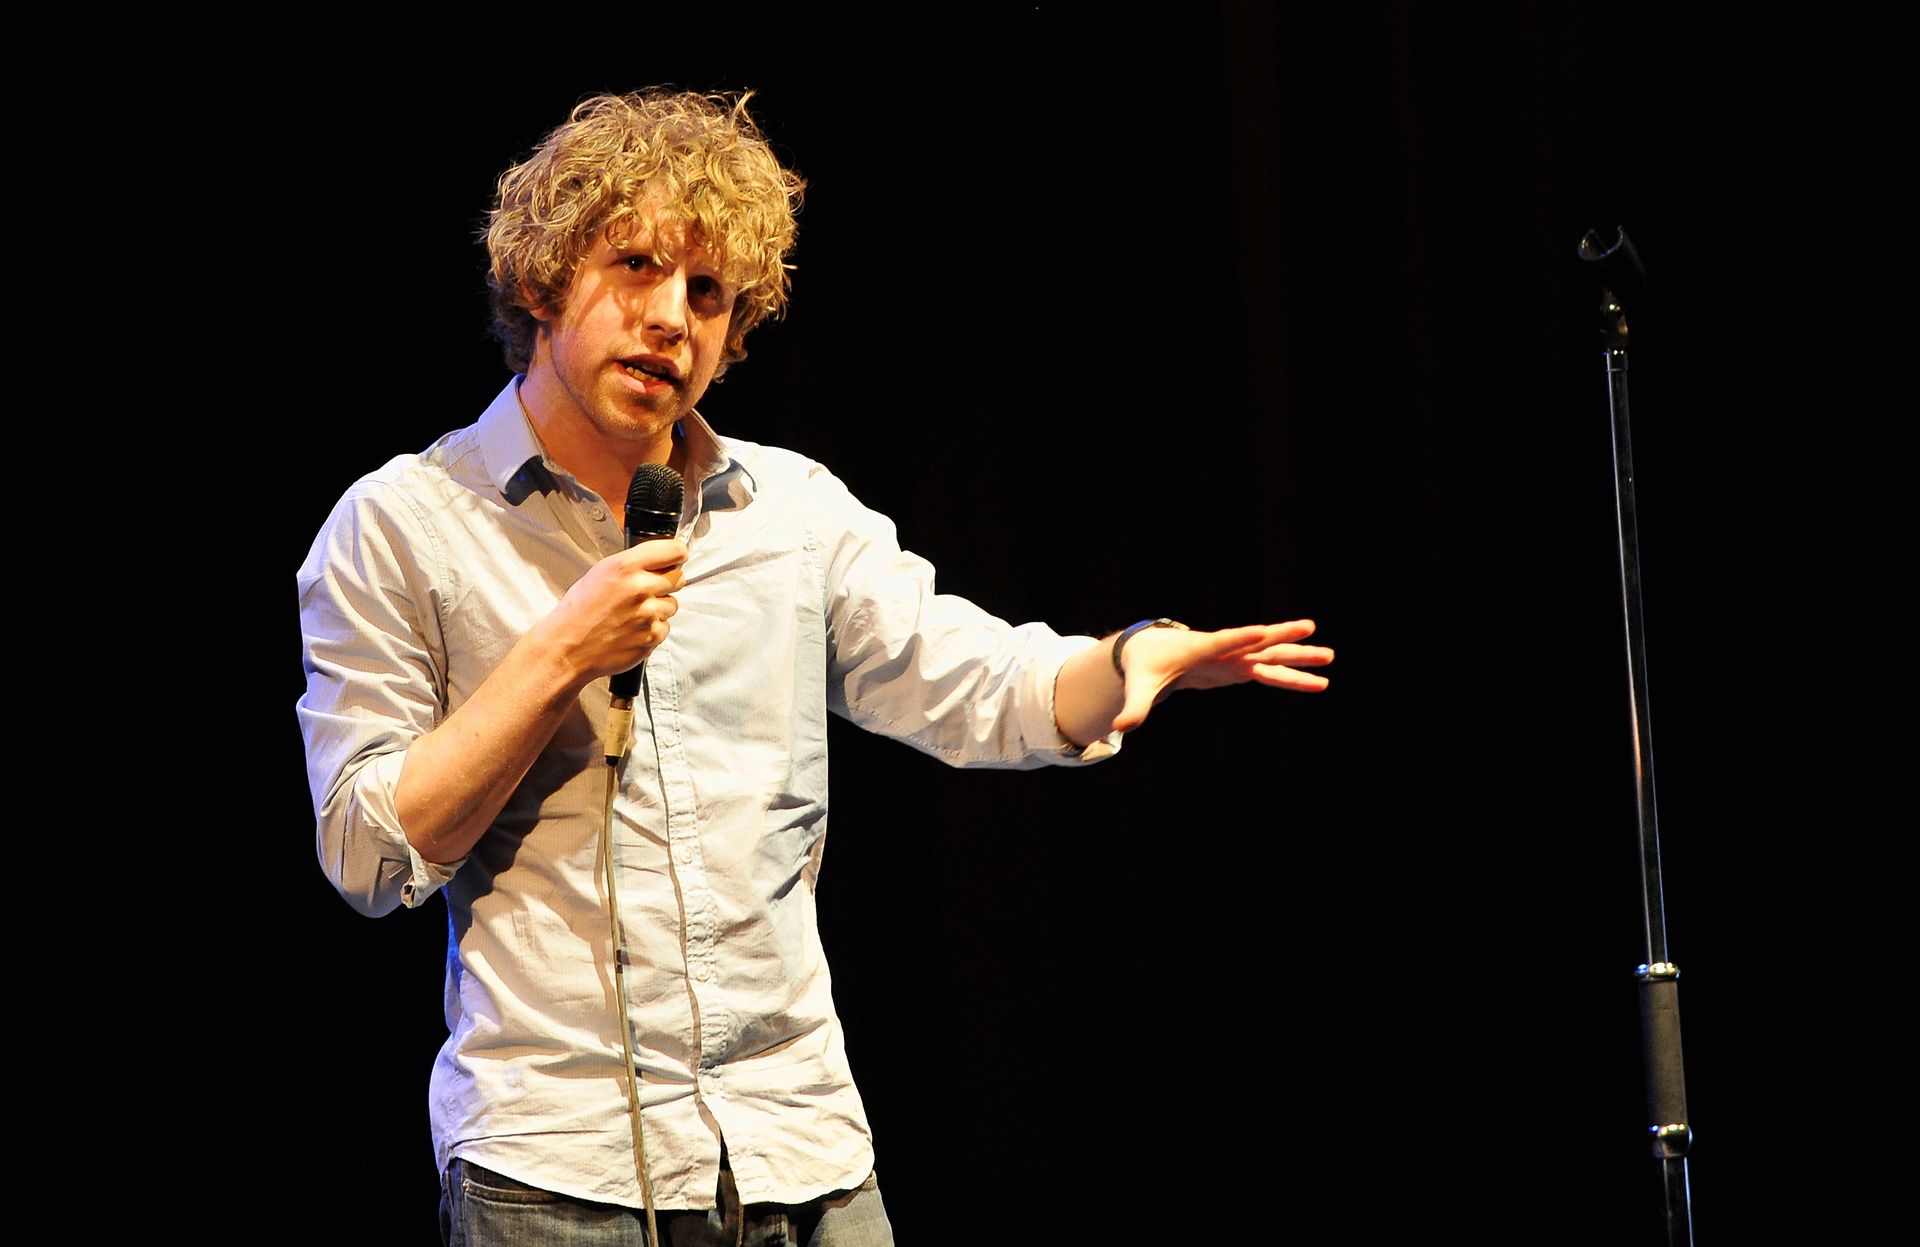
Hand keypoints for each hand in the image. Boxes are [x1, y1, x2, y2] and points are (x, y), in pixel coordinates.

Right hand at [538, 538, 687, 683]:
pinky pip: (665, 627)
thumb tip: (661, 561)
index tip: (675, 559)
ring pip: (672, 604)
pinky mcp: (652, 637)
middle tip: (646, 591)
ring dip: (659, 608)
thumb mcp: (601, 572)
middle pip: (678, 578)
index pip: (674, 551)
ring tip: (633, 613)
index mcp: (625, 566)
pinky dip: (653, 629)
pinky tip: (632, 629)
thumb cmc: (579, 611)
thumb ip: (633, 564)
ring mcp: (648, 614)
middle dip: (666, 583)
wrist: (567, 647)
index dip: (676, 555)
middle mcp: (640, 587)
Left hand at [1113, 619, 1331, 732]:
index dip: (1240, 638)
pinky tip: (1318, 682)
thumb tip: (1119, 728)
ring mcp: (1234, 658)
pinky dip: (1292, 678)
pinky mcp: (1239, 668)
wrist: (1151, 651)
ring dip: (1299, 657)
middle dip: (1282, 635)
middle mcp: (1222, 649)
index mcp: (1198, 648)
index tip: (1261, 630)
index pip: (1222, 641)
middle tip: (1311, 627)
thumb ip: (1134, 707)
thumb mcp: (1138, 686)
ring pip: (1271, 655)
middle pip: (1256, 640)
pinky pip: (1271, 672)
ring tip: (1330, 657)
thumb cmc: (1145, 666)